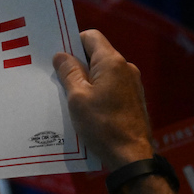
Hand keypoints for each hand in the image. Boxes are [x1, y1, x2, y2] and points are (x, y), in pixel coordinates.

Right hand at [53, 30, 153, 170]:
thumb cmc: (102, 125)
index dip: (73, 42)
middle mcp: (126, 68)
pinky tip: (88, 109)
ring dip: (87, 80)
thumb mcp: (77, 98)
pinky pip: (111, 86)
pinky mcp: (134, 99)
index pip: (91, 36)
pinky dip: (98, 91)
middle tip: (60, 79)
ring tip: (71, 98)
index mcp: (112, 62)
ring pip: (103, 72)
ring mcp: (132, 84)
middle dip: (77, 63)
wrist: (132, 157)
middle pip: (97, 54)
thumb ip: (69, 72)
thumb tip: (61, 55)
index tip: (59, 59)